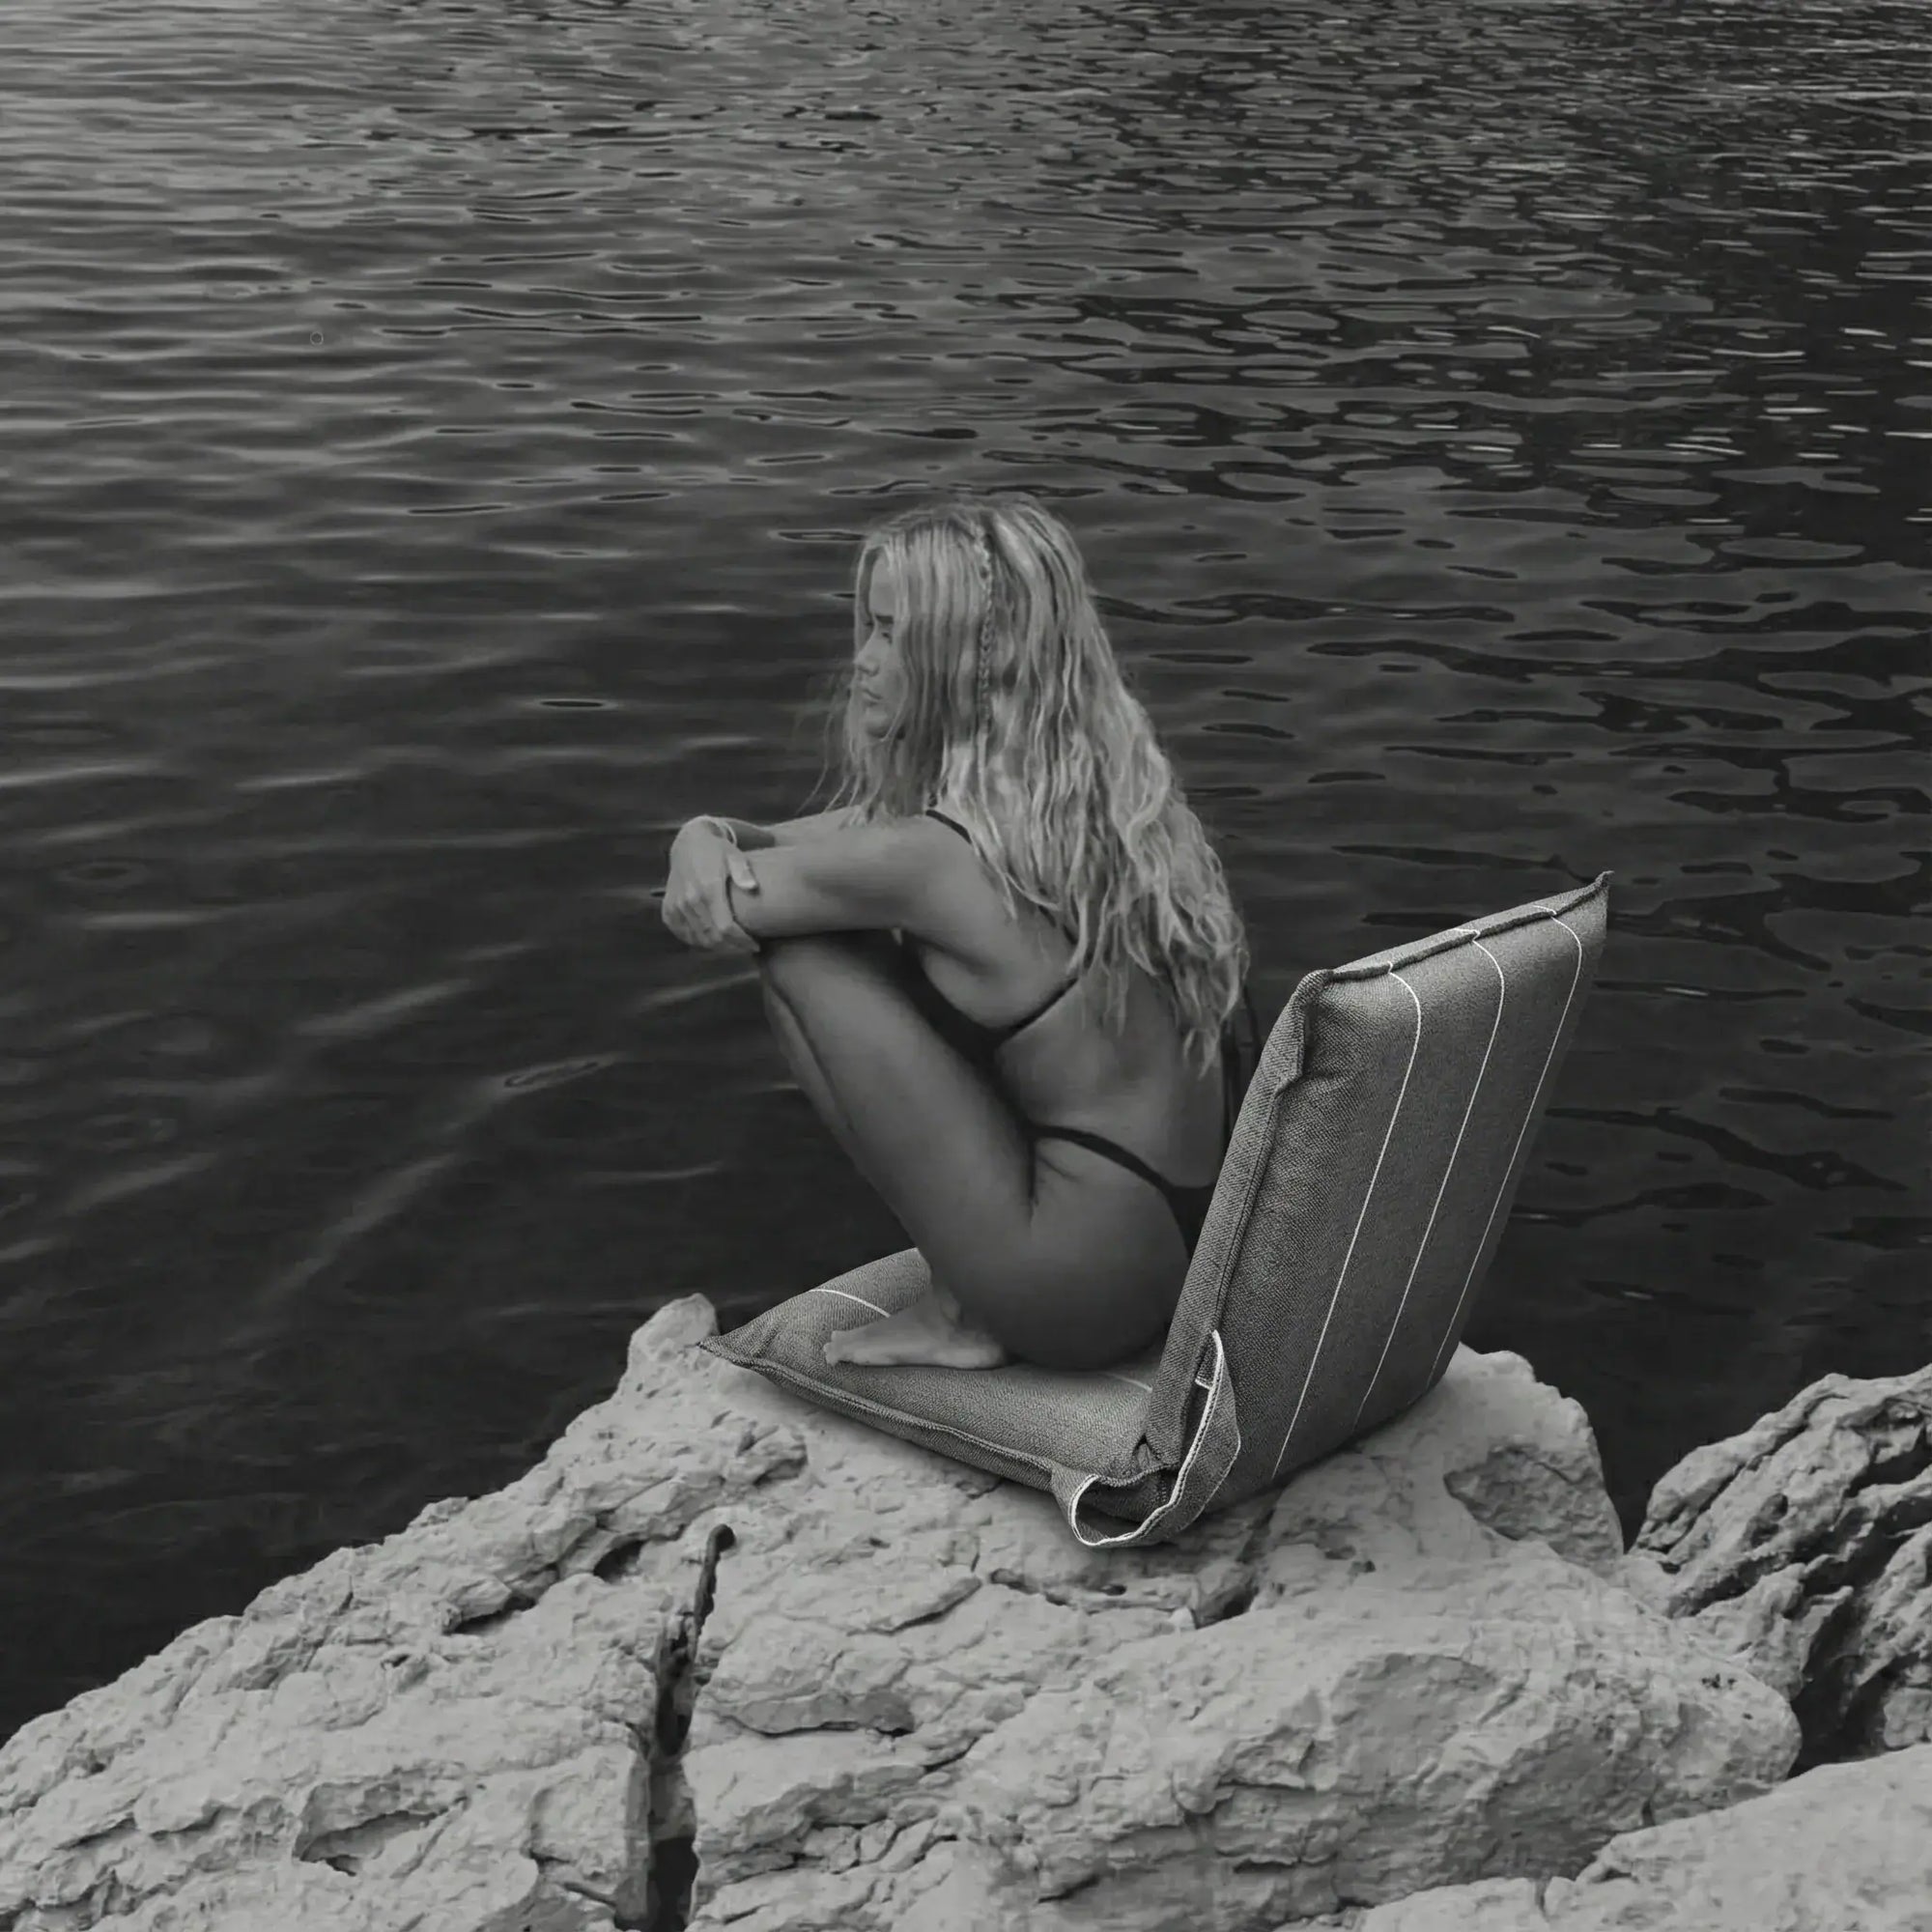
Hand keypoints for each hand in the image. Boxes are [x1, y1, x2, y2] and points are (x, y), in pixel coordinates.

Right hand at [663, 819, 761, 953]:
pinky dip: (696, 940)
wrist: (688, 841)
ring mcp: (677, 906)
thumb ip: (743, 872)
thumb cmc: (717, 850)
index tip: (754, 945)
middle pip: (713, 938)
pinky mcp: (668, 909)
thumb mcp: (734, 856)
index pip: (725, 928)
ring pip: (698, 939)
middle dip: (732, 948)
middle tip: (745, 947)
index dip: (741, 941)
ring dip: (716, 947)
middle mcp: (690, 900)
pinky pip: (682, 933)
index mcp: (709, 889)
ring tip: (731, 945)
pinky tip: (710, 939)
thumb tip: (752, 887)